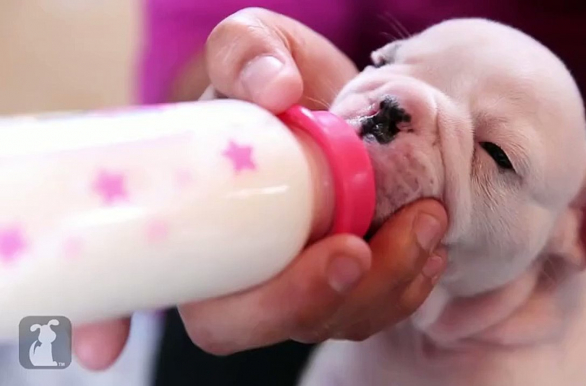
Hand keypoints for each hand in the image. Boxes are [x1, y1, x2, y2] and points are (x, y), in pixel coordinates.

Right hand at [73, 8, 448, 369]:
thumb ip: (248, 52)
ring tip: (425, 222)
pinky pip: (366, 314)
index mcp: (189, 216)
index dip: (104, 320)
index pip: (130, 282)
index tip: (103, 349)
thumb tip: (273, 89)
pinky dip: (404, 287)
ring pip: (317, 323)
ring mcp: (286, 283)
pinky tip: (428, 246)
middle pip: (239, 323)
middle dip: (297, 301)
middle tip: (352, 251)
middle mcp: (230, 264)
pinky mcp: (340, 291)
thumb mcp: (259, 48)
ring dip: (377, 287)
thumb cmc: (286, 81)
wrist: (348, 106)